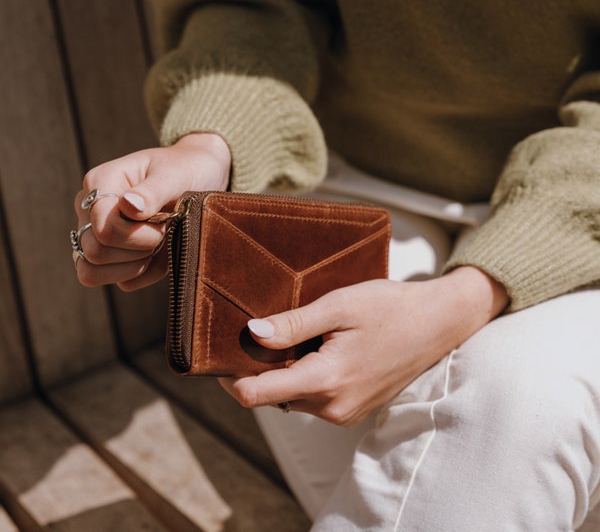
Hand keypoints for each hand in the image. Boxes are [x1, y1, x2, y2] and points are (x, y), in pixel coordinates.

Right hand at [73, 132, 230, 290]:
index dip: (137, 233)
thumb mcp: (174, 175)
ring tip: (160, 240)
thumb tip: (128, 206)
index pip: (103, 228)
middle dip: (138, 247)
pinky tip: (162, 252)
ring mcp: (98, 236)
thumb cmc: (185, 169)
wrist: (201, 175)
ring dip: (137, 264)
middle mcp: (90, 211)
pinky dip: (147, 273)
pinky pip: (122, 282)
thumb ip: (152, 191)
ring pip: (92, 273)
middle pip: (94, 252)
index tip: (164, 218)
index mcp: (99, 183)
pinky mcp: (114, 258)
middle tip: (164, 229)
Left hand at [220, 266, 507, 425]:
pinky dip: (306, 374)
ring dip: (285, 370)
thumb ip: (293, 324)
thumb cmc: (391, 308)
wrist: (439, 323)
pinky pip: (314, 397)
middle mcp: (333, 407)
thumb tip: (251, 333)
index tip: (224, 350)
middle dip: (261, 367)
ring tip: (298, 333)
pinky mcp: (353, 408)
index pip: (255, 395)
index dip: (231, 375)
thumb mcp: (339, 306)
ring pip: (292, 395)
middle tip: (265, 328)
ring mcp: (345, 411)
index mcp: (326, 381)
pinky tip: (319, 347)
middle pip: (272, 394)